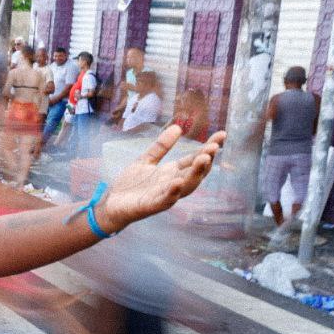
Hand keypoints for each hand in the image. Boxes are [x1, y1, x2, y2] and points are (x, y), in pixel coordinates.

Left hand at [99, 125, 225, 231]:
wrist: (111, 204)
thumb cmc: (131, 184)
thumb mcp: (146, 160)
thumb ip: (161, 147)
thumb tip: (177, 127)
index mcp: (172, 172)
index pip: (194, 159)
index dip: (208, 148)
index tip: (221, 135)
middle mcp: (172, 184)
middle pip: (194, 173)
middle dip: (205, 161)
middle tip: (213, 147)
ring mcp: (163, 196)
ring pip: (185, 187)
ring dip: (195, 174)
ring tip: (203, 159)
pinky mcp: (150, 206)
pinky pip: (165, 200)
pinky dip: (173, 192)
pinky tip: (178, 182)